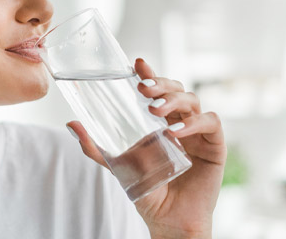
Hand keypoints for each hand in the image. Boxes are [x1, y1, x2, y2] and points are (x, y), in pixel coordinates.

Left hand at [66, 58, 225, 238]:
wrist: (168, 220)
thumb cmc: (147, 190)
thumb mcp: (118, 164)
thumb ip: (96, 146)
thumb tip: (71, 124)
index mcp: (161, 121)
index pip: (157, 90)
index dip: (150, 74)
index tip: (137, 64)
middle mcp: (181, 121)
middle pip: (176, 89)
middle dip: (161, 83)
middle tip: (143, 88)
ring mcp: (198, 132)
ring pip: (193, 99)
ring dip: (174, 100)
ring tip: (155, 110)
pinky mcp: (214, 146)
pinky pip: (210, 122)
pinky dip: (194, 122)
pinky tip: (175, 131)